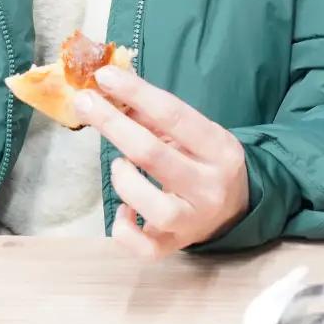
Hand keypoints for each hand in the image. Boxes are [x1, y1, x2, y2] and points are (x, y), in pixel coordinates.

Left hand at [74, 64, 249, 259]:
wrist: (239, 206)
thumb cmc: (207, 161)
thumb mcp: (195, 133)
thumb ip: (155, 117)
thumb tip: (111, 91)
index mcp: (219, 148)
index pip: (175, 115)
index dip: (136, 93)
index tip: (105, 76)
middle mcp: (210, 185)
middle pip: (153, 155)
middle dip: (113, 124)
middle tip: (84, 102)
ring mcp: (194, 220)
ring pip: (154, 207)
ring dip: (124, 181)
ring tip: (120, 166)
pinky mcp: (176, 246)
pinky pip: (144, 247)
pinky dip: (124, 229)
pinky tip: (123, 211)